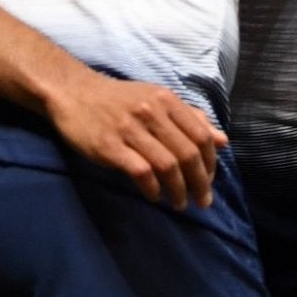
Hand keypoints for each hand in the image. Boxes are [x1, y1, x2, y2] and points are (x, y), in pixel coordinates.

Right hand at [41, 67, 225, 210]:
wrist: (72, 93)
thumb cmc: (118, 99)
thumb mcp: (156, 99)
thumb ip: (190, 118)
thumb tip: (223, 141)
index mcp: (165, 99)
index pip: (201, 135)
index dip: (210, 163)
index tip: (209, 182)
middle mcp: (150, 111)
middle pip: (187, 153)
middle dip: (200, 183)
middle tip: (202, 202)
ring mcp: (129, 128)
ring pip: (167, 166)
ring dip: (178, 191)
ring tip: (180, 204)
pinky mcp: (109, 145)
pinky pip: (141, 172)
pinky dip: (153, 189)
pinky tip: (154, 196)